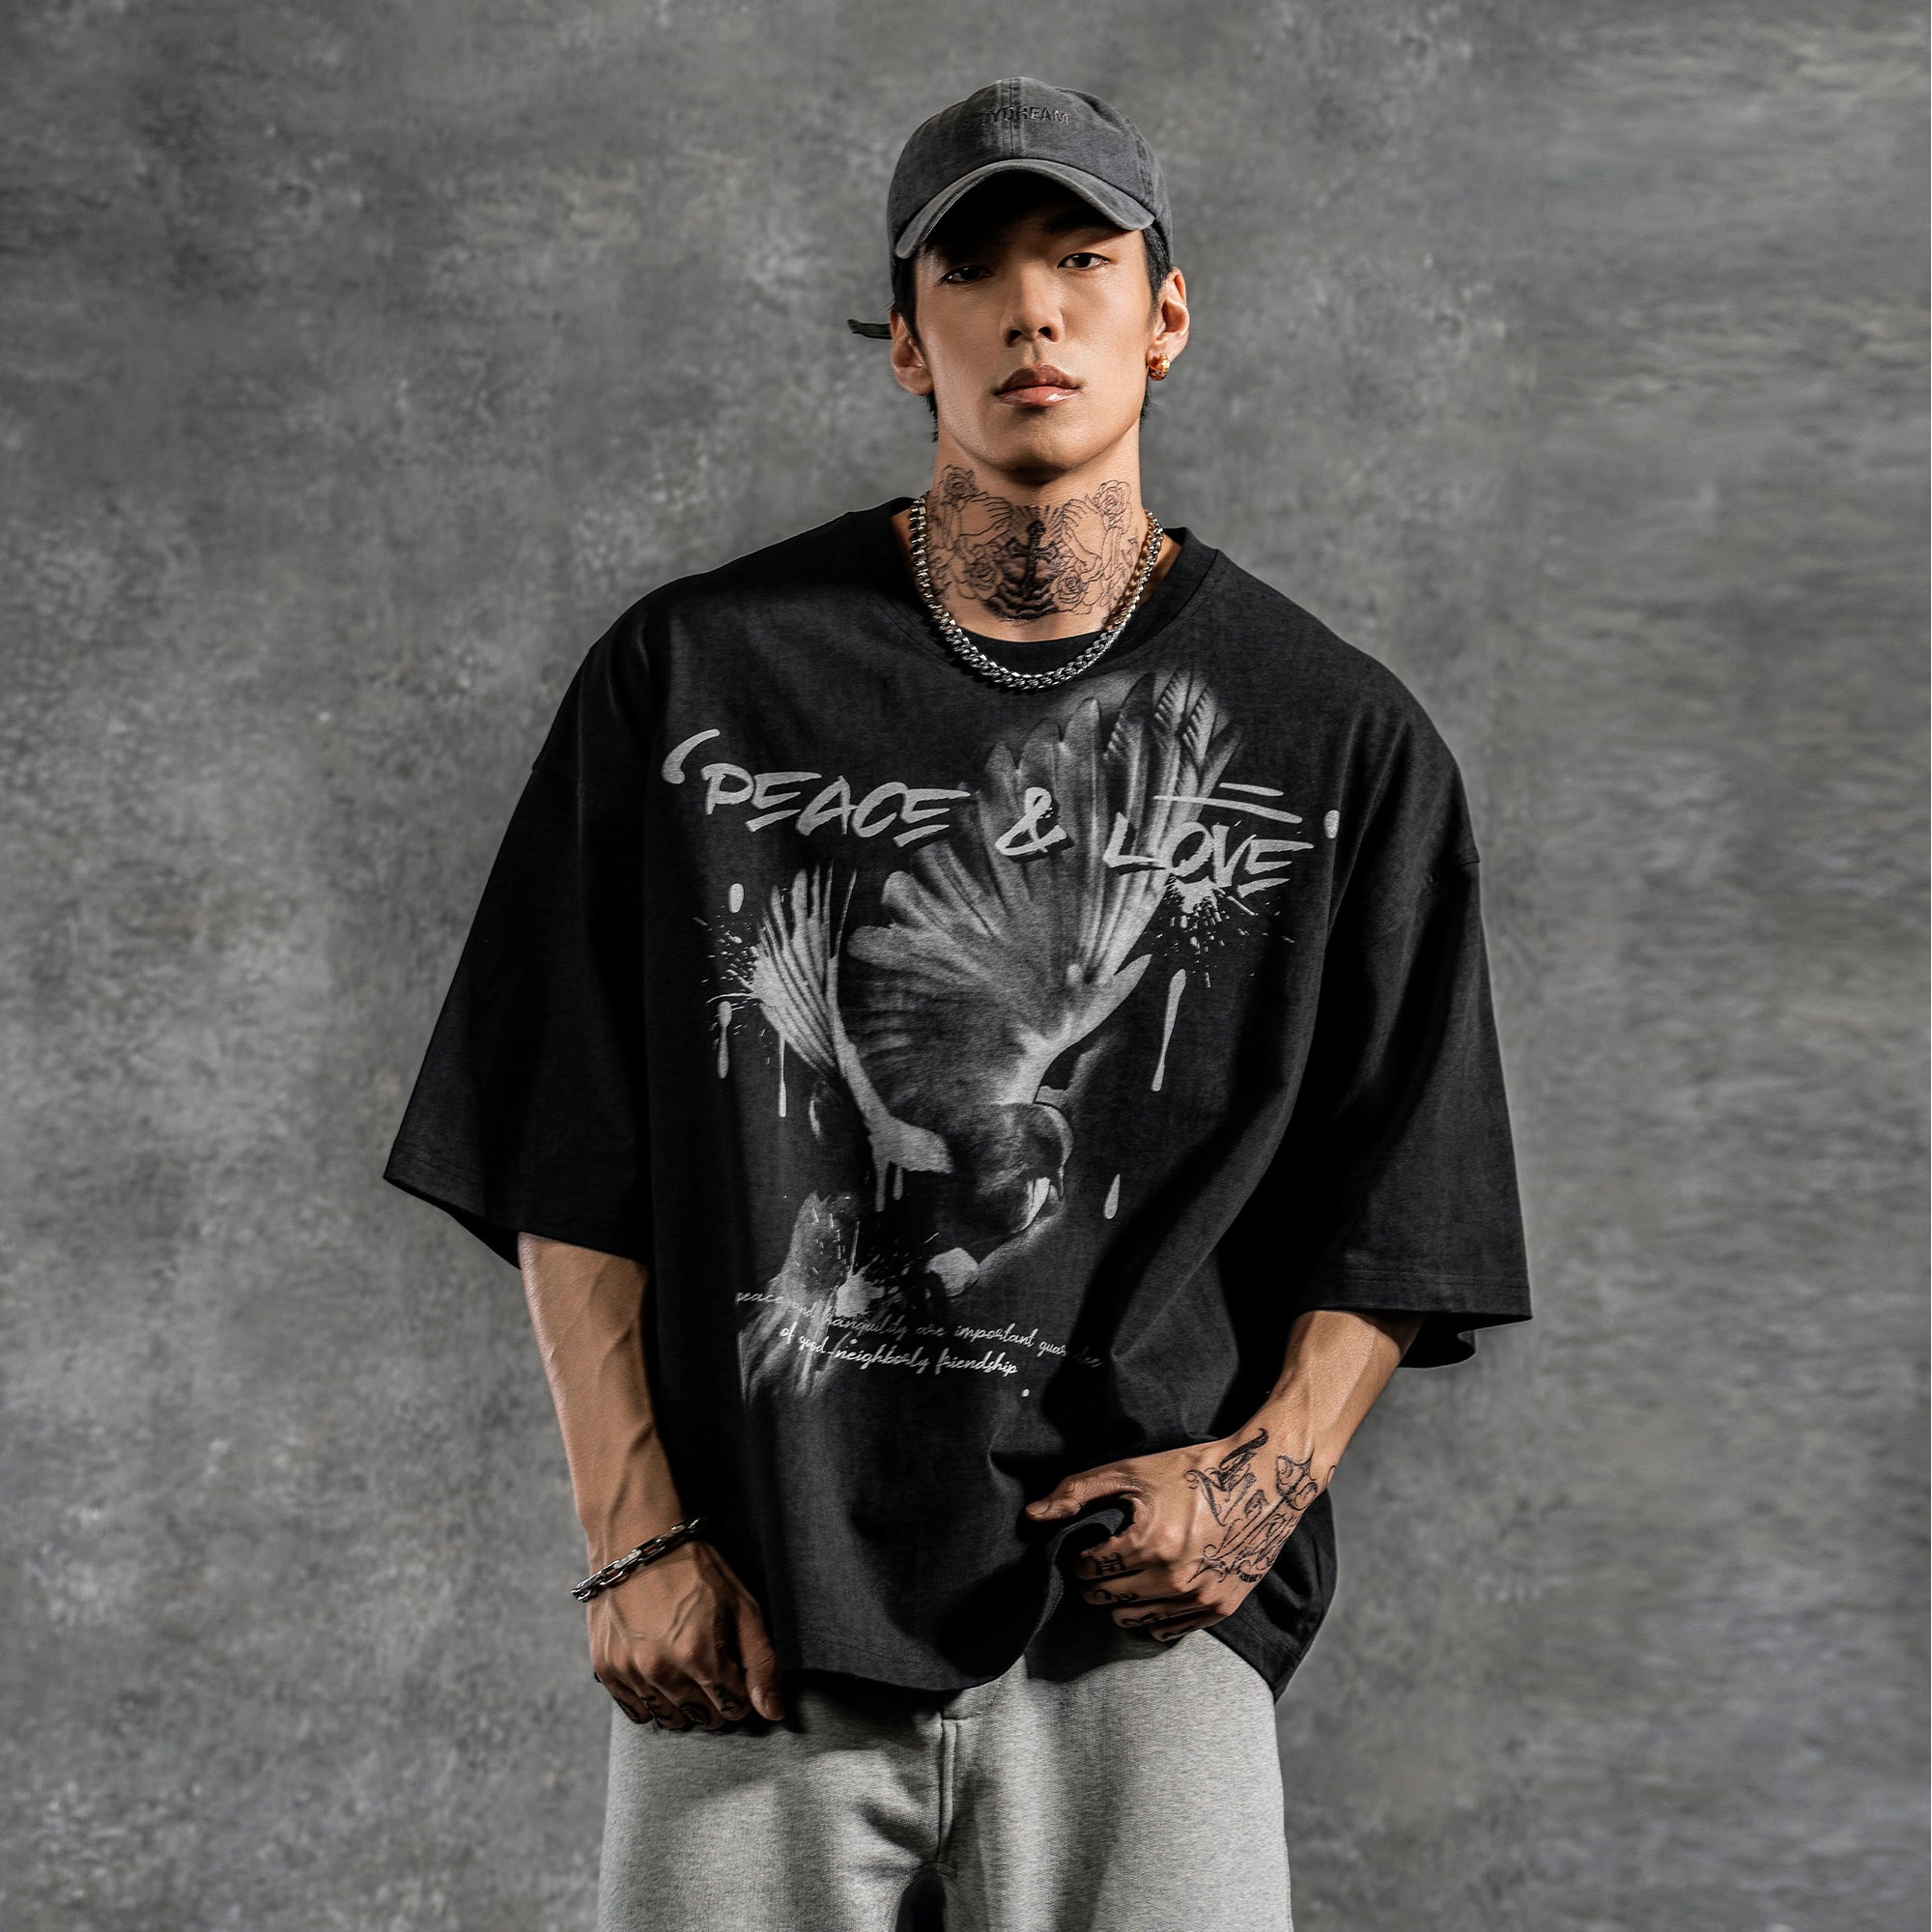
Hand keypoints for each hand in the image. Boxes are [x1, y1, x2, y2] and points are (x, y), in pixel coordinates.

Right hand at [589, 1539, 784, 1728]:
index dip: (742, 1692)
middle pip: (703, 1717)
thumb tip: (773, 1712)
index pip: (733, 1707)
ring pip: (670, 1719)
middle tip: (714, 1671)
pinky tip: (661, 1676)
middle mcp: (661, 1670)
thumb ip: (761, 1662)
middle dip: (716, 1701)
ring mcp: (630, 1671)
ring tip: (688, 1672)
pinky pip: (636, 1712)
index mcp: (699, 1653)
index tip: (737, 1673)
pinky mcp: (606, 1669)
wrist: (635, 1540)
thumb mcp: (741, 1605)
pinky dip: (652, 1702)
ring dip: (685, 1705)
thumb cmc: (695, 1567)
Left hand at [1023, 1425, 1328, 1640]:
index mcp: (1148, 1543)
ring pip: (1131, 1621)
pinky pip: (1166, 1630)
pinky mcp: (1219, 1607)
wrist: (1262, 1481)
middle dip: (1095, 1581)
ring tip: (1125, 1575)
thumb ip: (1076, 1491)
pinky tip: (1151, 1590)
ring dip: (1119, 1602)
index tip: (1087, 1546)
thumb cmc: (1190, 1470)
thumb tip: (1031, 1516)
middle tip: (1102, 1561)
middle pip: (1106, 1599)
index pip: (1089, 1569)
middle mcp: (1173, 1579)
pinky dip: (1151, 1615)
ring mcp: (1198, 1597)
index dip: (1080, 1556)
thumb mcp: (1131, 1471)